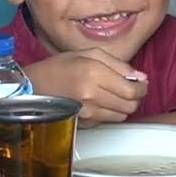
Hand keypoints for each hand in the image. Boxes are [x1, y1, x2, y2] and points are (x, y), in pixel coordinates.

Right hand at [25, 49, 147, 124]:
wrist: (33, 86)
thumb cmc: (58, 67)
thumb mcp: (88, 53)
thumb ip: (118, 64)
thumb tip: (140, 77)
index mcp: (94, 73)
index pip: (131, 90)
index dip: (142, 88)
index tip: (141, 83)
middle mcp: (91, 95)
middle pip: (130, 105)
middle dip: (136, 97)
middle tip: (131, 88)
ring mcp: (87, 112)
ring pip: (122, 116)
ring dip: (124, 106)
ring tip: (116, 95)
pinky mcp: (83, 123)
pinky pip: (108, 121)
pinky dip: (110, 113)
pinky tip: (103, 103)